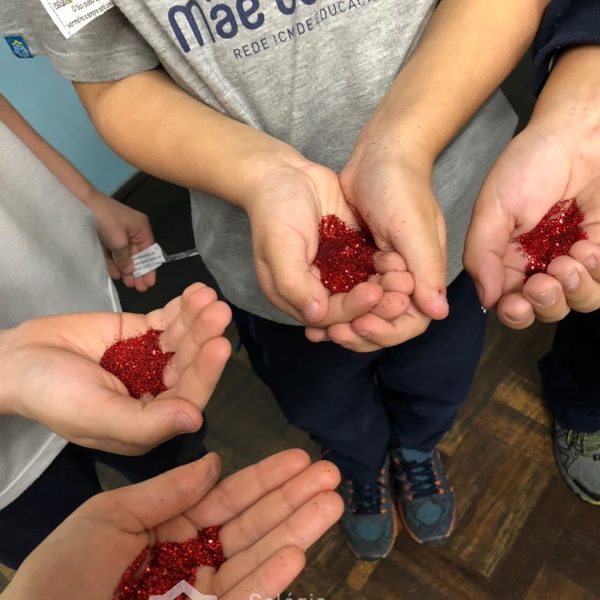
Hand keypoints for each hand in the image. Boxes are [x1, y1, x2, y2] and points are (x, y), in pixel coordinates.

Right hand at [0, 283, 231, 453]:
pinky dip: (182, 307)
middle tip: (219, 312)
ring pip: (182, 339)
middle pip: (189, 365)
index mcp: (149, 422)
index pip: (187, 398)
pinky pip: (166, 320)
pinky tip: (196, 292)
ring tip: (208, 297)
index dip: (205, 374)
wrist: (17, 358)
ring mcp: (150, 359)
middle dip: (204, 339)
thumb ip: (146, 422)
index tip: (219, 345)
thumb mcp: (96, 414)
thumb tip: (195, 420)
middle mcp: (156, 391)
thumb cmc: (53, 394)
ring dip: (197, 318)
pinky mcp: (141, 332)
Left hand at [2, 450, 342, 599]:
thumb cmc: (60, 577)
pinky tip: (297, 552)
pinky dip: (270, 579)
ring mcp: (200, 598)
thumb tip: (214, 462)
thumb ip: (165, 492)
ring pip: (256, 562)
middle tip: (329, 472)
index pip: (226, 502)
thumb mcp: (108, 519)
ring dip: (295, 532)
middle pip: (251, 528)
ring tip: (330, 502)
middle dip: (291, 500)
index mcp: (167, 535)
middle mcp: (191, 565)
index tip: (297, 458)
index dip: (262, 479)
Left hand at [88, 192, 156, 291]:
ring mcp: (117, 233)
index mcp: (140, 228)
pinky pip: (112, 252)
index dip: (150, 268)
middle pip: (137, 255)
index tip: (149, 283)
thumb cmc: (105, 220)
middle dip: (138, 271)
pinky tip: (116, 275)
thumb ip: (126, 258)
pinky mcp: (105, 236)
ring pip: (124, 255)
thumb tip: (131, 270)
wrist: (80, 203)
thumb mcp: (119, 241)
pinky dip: (114, 263)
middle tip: (140, 288)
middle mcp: (131, 231)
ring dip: (126, 270)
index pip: (149, 251)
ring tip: (128, 284)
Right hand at [248, 158, 387, 327]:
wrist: (285, 174)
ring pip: (365, 290)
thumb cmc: (274, 210)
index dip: (353, 310)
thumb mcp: (278, 246)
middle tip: (401, 296)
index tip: (375, 293)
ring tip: (406, 280)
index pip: (329, 315)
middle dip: (376, 305)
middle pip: (351, 308)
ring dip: (386, 290)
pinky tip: (402, 262)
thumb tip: (315, 315)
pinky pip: (371, 268)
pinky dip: (387, 268)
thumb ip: (293, 282)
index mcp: (294, 295)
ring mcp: (335, 271)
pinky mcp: (350, 253)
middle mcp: (317, 289)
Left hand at [306, 140, 447, 350]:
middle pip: (385, 322)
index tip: (360, 324)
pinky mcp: (359, 262)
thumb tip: (438, 313)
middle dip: (361, 332)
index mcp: (423, 275)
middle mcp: (404, 278)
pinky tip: (313, 311)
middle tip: (332, 332)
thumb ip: (426, 268)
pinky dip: (334, 303)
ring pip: (364, 311)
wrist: (380, 153)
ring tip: (318, 330)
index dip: (387, 330)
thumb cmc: (401, 186)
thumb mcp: (414, 227)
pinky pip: (348, 291)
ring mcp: (380, 271)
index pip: (411, 320)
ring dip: (344, 324)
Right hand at [464, 113, 599, 328]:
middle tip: (544, 283)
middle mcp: (539, 262)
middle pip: (544, 309)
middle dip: (545, 304)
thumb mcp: (492, 208)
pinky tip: (587, 247)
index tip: (517, 303)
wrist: (582, 133)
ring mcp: (573, 257)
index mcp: (506, 257)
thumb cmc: (532, 162)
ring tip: (570, 259)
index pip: (508, 302)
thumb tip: (487, 298)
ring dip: (575, 290)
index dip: (513, 312)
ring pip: (577, 302)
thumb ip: (481, 255)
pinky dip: (597, 273)